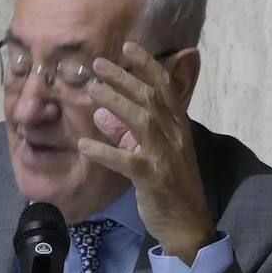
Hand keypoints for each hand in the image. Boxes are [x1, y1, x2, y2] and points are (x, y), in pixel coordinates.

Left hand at [78, 42, 215, 262]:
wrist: (188, 225)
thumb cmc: (169, 188)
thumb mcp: (150, 154)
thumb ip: (126, 133)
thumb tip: (101, 113)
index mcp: (178, 128)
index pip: (165, 88)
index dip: (147, 65)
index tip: (127, 46)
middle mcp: (176, 136)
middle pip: (150, 98)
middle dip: (123, 77)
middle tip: (96, 64)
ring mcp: (166, 157)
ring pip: (142, 121)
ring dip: (115, 102)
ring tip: (91, 90)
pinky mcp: (154, 178)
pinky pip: (127, 161)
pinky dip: (105, 151)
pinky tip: (84, 145)